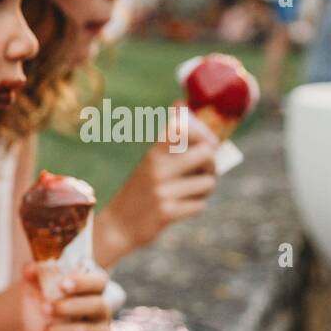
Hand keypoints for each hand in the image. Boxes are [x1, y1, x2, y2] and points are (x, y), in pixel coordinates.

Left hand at [19, 265, 109, 330]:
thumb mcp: (32, 291)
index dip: (84, 282)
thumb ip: (32, 274)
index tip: (63, 284)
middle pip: (98, 306)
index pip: (100, 281)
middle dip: (68, 307)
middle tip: (44, 308)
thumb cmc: (39, 313)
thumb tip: (33, 268)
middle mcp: (102, 312)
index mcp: (91, 292)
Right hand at [95, 123, 218, 265]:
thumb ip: (169, 138)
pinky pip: (200, 205)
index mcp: (152, 153)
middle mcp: (156, 168)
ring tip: (190, 193)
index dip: (203, 134)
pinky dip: (195, 207)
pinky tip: (181, 208)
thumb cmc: (141, 191)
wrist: (118, 226)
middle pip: (207, 153)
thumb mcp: (149, 162)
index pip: (183, 128)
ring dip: (204, 190)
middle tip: (204, 172)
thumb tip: (180, 103)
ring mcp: (161, 191)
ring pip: (208, 183)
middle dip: (212, 164)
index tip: (208, 144)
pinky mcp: (167, 212)